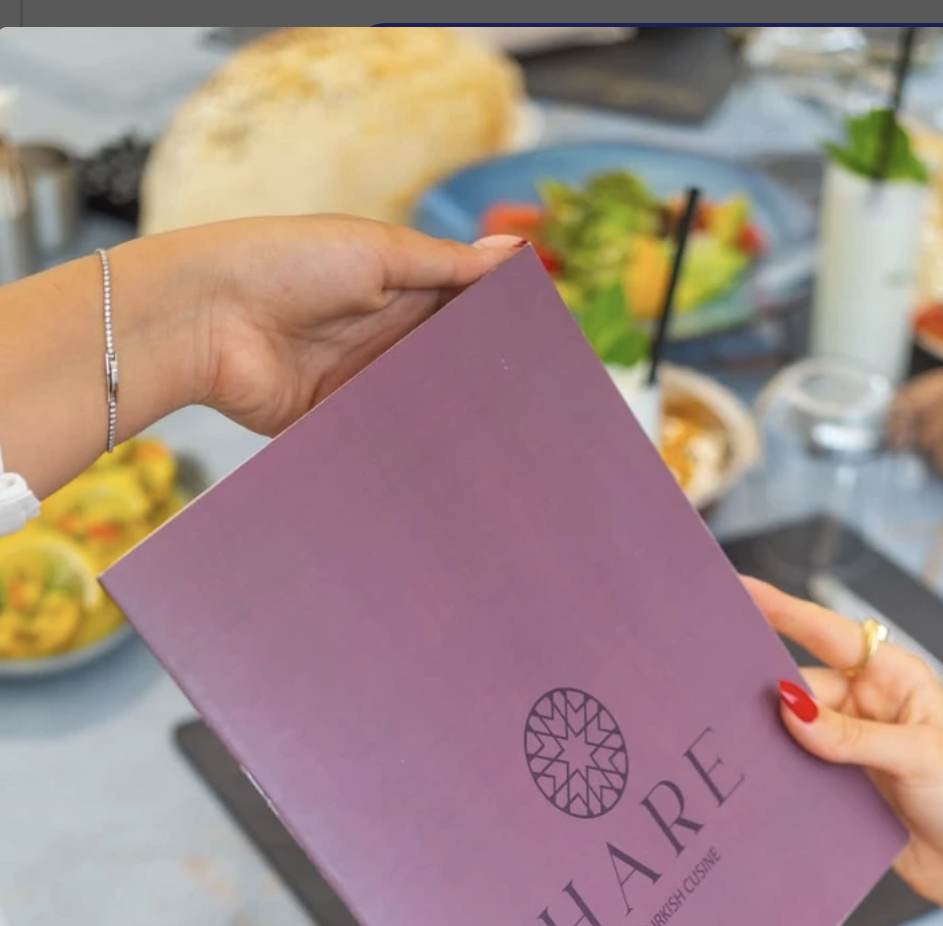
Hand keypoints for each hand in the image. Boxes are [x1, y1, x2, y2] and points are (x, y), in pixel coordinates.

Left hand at [180, 216, 524, 435]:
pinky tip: (447, 463)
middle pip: (445, 363)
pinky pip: (380, 440)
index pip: (461, 308)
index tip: (544, 348)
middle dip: (481, 381)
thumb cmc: (284, 262)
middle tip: (535, 405)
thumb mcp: (378, 251)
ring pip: (419, 406)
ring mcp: (356, 382)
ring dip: (449, 419)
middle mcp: (379, 336)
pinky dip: (408, 449)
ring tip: (502, 441)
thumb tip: (517, 250)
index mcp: (393, 286)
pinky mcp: (332, 424)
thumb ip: (449, 264)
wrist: (204, 318)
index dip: (499, 326)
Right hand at [746, 577, 942, 906]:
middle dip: (766, 691)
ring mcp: (849, 747)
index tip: (742, 591)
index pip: (829, 633)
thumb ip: (853, 735)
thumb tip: (792, 708)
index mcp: (893, 678)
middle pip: (799, 686)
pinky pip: (795, 770)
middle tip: (720, 695)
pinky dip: (777, 774)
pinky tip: (757, 781)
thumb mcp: (918, 756)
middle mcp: (867, 705)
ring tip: (734, 745)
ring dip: (770, 739)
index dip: (784, 610)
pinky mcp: (837, 786)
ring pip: (791, 730)